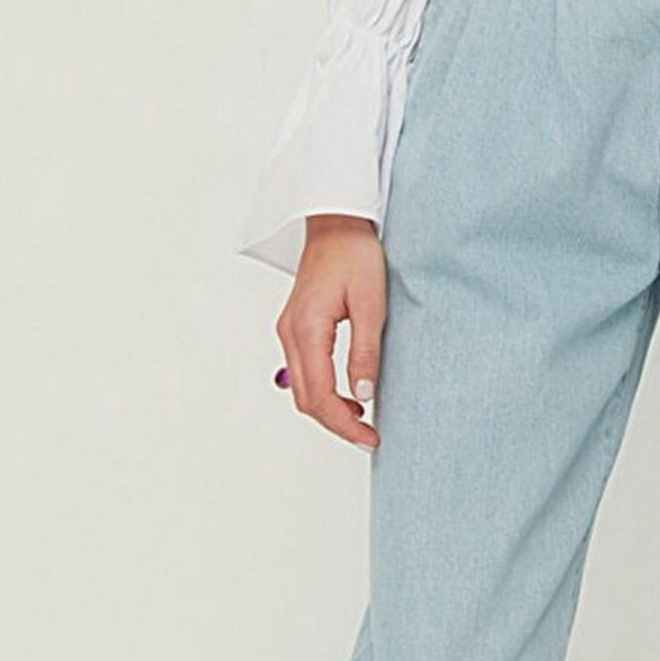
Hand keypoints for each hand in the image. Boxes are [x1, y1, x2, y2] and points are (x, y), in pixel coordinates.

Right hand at [275, 214, 386, 448]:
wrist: (337, 223)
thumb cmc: (355, 254)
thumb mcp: (370, 303)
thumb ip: (364, 351)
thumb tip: (363, 395)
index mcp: (306, 330)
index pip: (319, 395)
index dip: (344, 424)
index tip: (370, 437)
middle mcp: (290, 334)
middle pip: (305, 399)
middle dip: (336, 423)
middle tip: (370, 436)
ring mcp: (289, 331)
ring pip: (301, 389)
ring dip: (328, 409)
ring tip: (362, 420)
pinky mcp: (296, 327)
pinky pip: (304, 371)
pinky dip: (323, 391)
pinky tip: (348, 394)